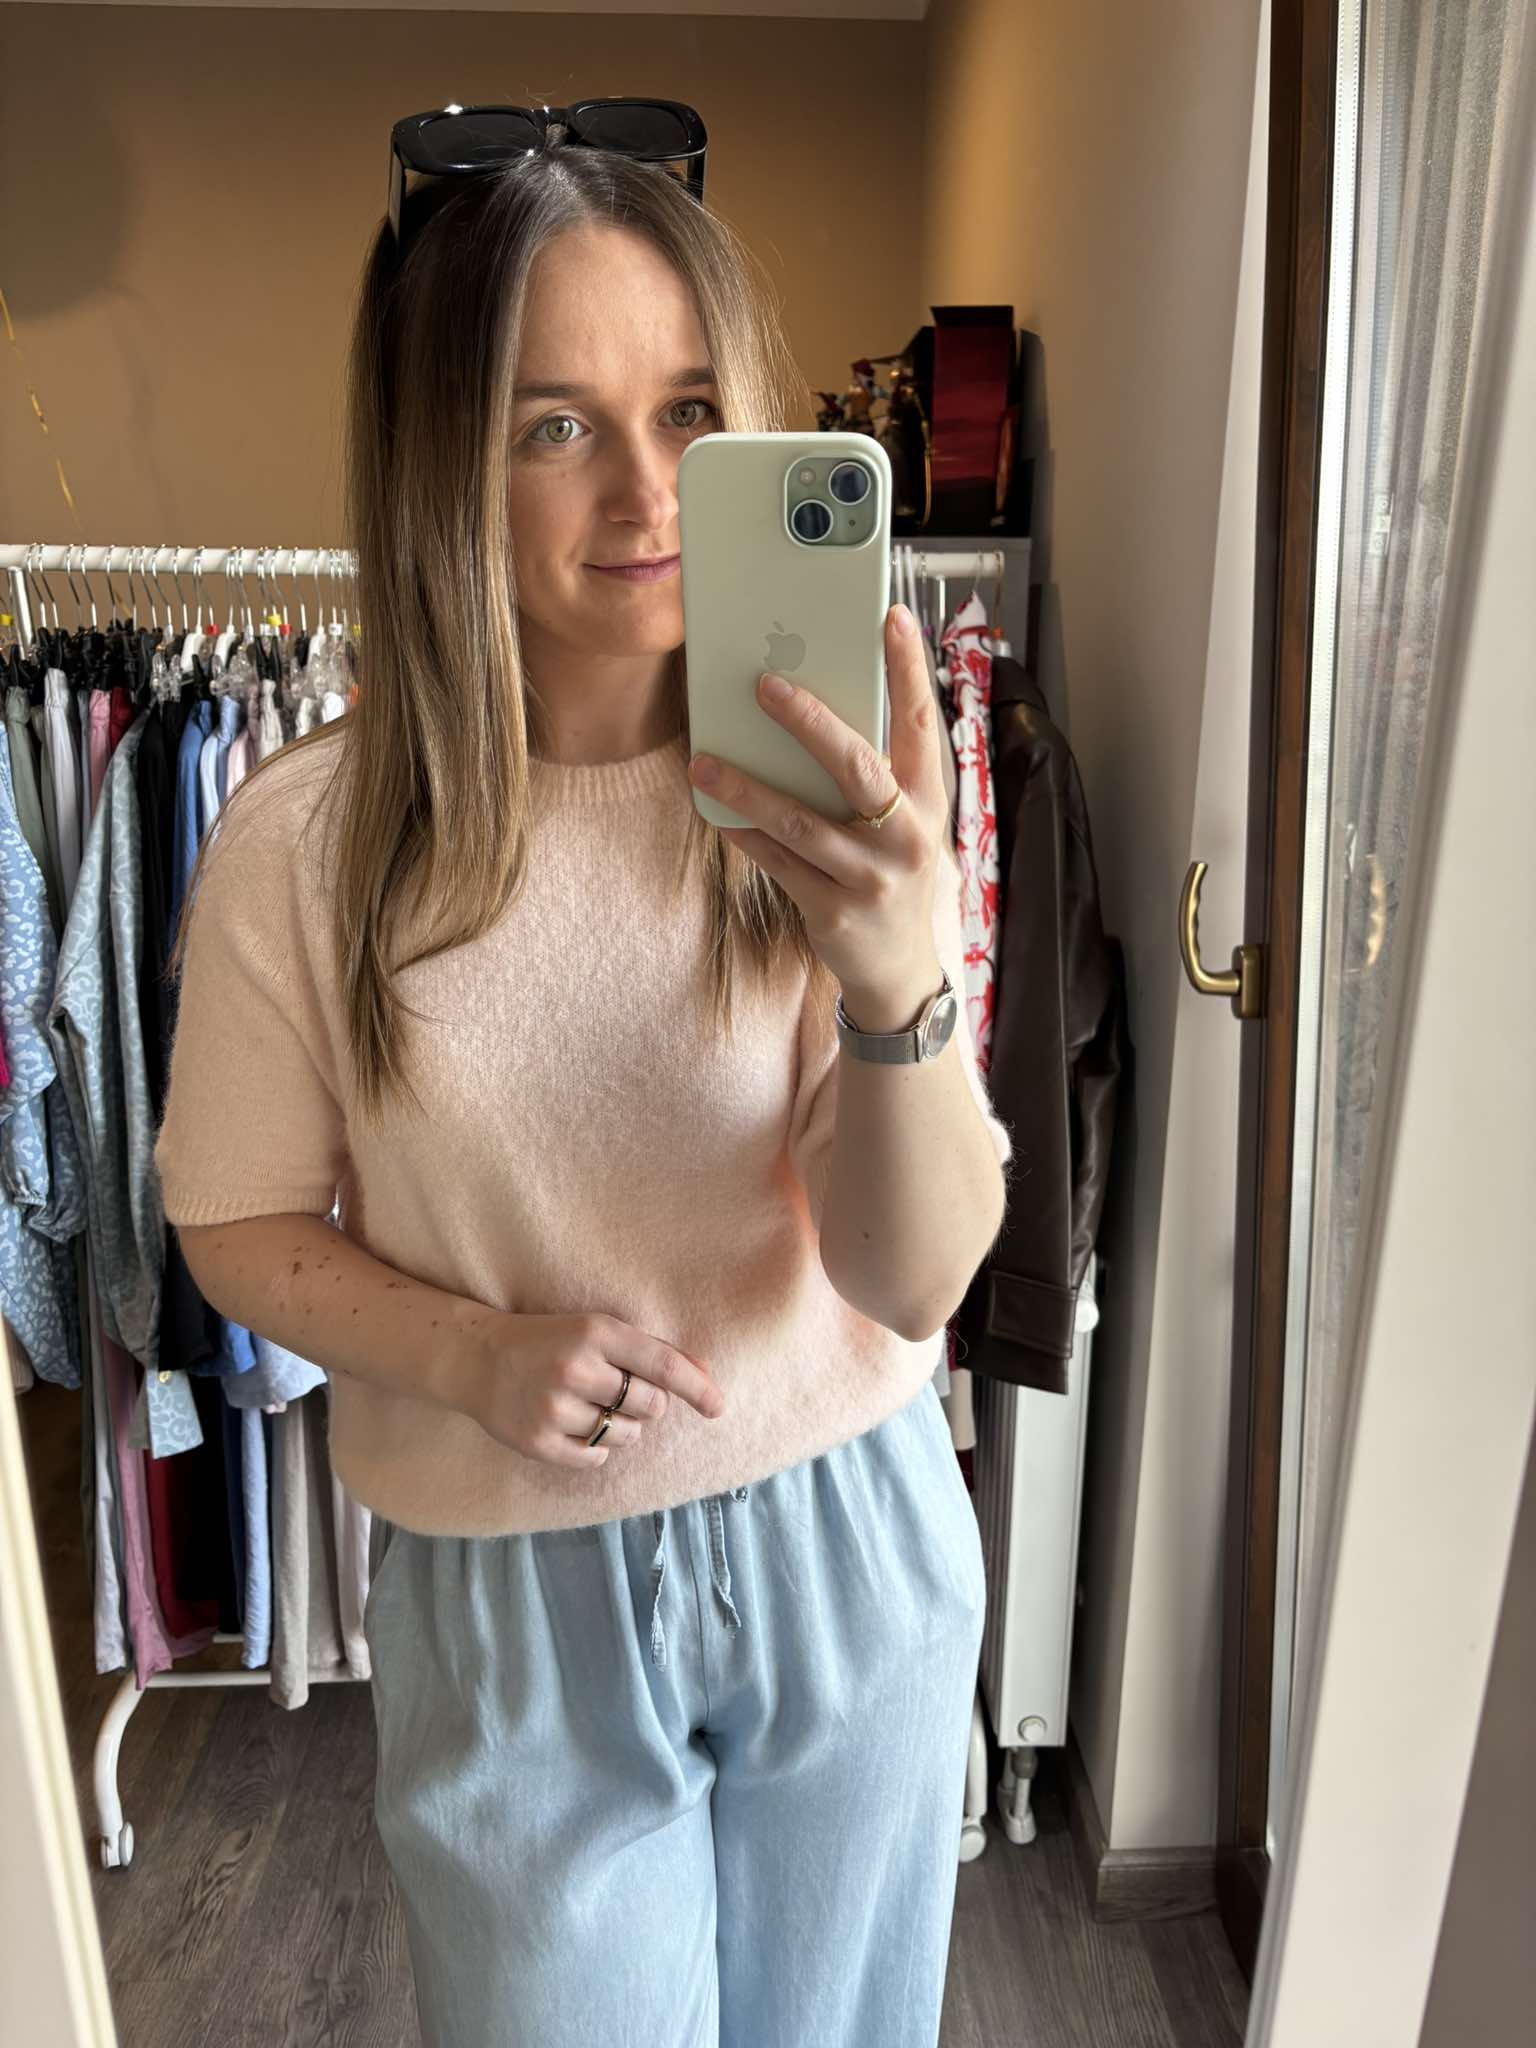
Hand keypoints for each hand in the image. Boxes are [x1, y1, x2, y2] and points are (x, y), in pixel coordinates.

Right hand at [460, 1311, 724, 1469]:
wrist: (476, 1357)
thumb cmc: (549, 1340)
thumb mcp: (596, 1330)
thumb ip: (649, 1351)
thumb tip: (705, 1373)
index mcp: (595, 1333)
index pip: (662, 1363)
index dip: (696, 1387)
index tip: (717, 1407)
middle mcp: (575, 1369)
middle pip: (650, 1406)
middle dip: (647, 1405)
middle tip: (617, 1391)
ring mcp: (553, 1408)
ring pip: (626, 1436)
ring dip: (621, 1427)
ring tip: (590, 1407)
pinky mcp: (537, 1442)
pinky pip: (594, 1458)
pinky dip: (595, 1448)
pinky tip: (573, 1425)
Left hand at [687, 603, 947, 1005]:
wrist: (899, 971)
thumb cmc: (894, 876)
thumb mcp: (905, 825)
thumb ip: (878, 777)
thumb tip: (819, 714)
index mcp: (930, 802)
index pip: (921, 722)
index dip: (909, 667)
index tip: (889, 616)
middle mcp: (906, 836)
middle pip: (855, 766)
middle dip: (808, 722)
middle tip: (763, 685)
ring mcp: (870, 876)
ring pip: (800, 820)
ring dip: (747, 786)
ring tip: (703, 760)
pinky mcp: (833, 910)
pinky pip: (777, 863)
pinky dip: (744, 833)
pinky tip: (717, 810)